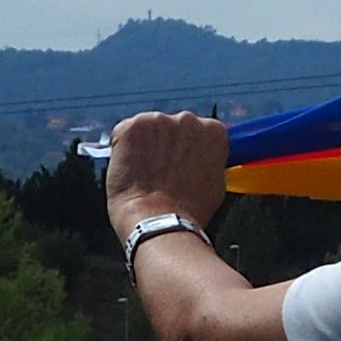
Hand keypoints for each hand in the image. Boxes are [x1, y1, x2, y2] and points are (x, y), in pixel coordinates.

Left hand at [102, 112, 230, 235]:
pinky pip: (124, 133)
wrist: (160, 220)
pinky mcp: (131, 127)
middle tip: (162, 171)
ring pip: (148, 130)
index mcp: (213, 130)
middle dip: (166, 145)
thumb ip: (209, 159)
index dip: (188, 148)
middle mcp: (188, 119)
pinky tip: (130, 170)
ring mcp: (158, 121)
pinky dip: (123, 149)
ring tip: (145, 174)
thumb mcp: (216, 181)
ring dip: (145, 146)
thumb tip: (200, 158)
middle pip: (172, 128)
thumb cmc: (189, 209)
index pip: (199, 130)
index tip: (182, 161)